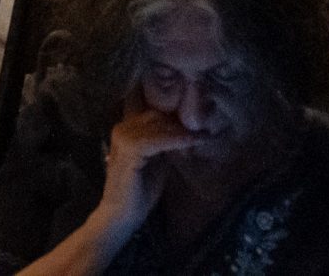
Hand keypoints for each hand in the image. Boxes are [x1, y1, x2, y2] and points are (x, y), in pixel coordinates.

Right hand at [91, 99, 203, 241]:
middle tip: (205, 130)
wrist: (123, 215)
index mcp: (127, 128)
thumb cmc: (140, 190)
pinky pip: (158, 139)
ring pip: (159, 125)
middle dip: (182, 121)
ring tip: (204, 135)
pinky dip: (177, 140)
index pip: (155, 112)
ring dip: (183, 130)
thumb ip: (166, 143)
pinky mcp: (129, 150)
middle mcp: (122, 128)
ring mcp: (123, 138)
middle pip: (158, 115)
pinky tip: (192, 142)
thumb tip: (188, 127)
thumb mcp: (157, 160)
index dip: (177, 115)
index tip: (201, 119)